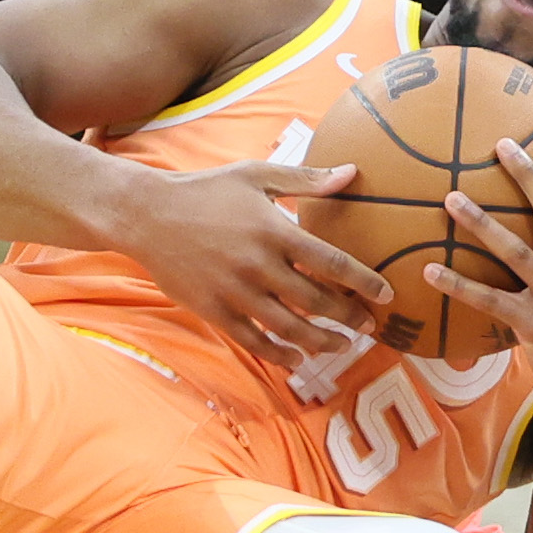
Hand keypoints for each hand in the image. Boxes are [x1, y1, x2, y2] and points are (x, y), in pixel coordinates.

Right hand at [115, 162, 394, 367]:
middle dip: (348, 317)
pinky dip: (279, 354)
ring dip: (320, 341)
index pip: (330, 262)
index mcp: (273, 230)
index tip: (386, 295)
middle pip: (315, 301)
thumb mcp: (255, 175)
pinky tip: (298, 359)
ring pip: (288, 327)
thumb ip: (305, 180)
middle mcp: (257, 265)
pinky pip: (253, 341)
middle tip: (369, 327)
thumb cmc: (205, 190)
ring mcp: (234, 291)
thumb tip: (351, 173)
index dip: (363, 281)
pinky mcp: (214, 310)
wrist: (147, 215)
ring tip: (342, 346)